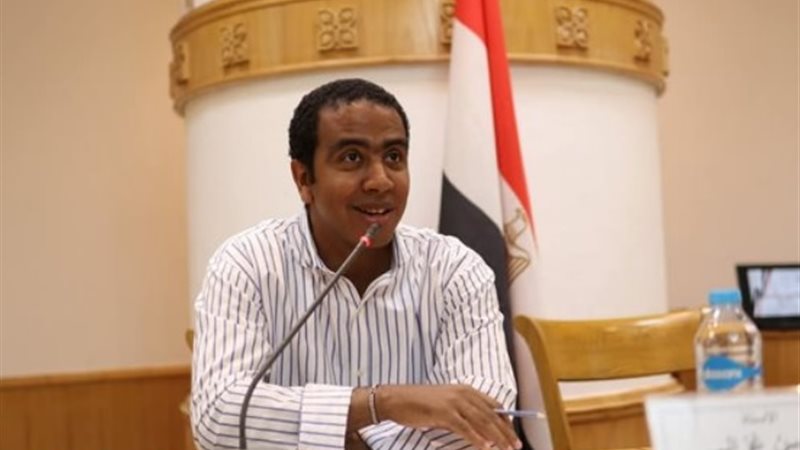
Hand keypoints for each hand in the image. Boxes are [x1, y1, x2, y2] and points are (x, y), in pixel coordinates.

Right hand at [377, 384, 520, 449]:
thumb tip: (481, 430)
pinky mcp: (444, 412)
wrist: (397, 399)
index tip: (513, 433)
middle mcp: (463, 393)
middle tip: (516, 445)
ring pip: (482, 421)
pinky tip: (485, 447)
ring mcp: (454, 402)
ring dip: (496, 437)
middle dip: (505, 432)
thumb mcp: (447, 404)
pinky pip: (465, 428)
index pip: (493, 405)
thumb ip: (464, 412)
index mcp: (465, 390)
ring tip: (506, 449)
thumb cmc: (420, 403)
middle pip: (491, 415)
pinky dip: (477, 438)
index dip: (505, 420)